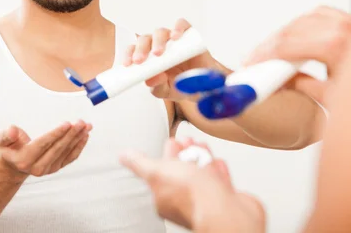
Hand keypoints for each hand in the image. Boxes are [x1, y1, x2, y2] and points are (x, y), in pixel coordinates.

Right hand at [0, 120, 91, 181]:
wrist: (13, 164)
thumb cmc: (8, 148)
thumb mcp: (2, 140)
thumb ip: (7, 135)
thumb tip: (13, 131)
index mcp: (24, 160)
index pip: (43, 144)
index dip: (56, 134)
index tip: (67, 124)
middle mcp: (37, 168)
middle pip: (57, 149)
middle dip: (71, 134)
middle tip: (81, 122)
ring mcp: (48, 169)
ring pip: (66, 153)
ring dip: (78, 138)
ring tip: (87, 126)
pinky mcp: (56, 168)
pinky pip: (70, 157)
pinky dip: (79, 146)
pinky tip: (85, 136)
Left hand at [119, 138, 264, 231]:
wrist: (227, 211)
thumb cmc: (193, 195)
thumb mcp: (156, 171)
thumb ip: (139, 163)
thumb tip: (123, 156)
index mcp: (163, 198)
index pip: (161, 172)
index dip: (167, 155)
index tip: (173, 141)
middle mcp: (183, 202)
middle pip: (182, 173)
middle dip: (185, 153)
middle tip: (189, 141)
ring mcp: (204, 201)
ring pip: (201, 176)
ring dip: (201, 158)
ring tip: (203, 146)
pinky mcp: (224, 201)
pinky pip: (219, 183)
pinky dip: (217, 171)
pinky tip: (217, 162)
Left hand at [124, 18, 222, 100]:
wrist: (206, 86)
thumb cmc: (182, 85)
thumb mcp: (167, 91)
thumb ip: (157, 88)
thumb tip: (150, 80)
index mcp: (149, 57)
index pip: (134, 50)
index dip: (129, 54)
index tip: (128, 64)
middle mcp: (159, 45)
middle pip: (145, 40)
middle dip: (140, 49)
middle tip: (140, 60)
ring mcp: (173, 40)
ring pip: (160, 32)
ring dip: (157, 41)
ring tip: (159, 53)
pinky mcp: (188, 35)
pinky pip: (182, 25)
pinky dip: (178, 28)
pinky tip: (175, 37)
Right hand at [243, 6, 350, 106]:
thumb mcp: (329, 97)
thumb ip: (302, 85)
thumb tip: (279, 79)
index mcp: (339, 47)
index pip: (288, 45)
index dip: (264, 55)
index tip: (250, 64)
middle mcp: (345, 29)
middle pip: (293, 30)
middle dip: (269, 45)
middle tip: (254, 60)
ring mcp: (349, 23)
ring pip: (305, 19)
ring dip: (285, 33)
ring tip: (271, 50)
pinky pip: (321, 14)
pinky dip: (304, 24)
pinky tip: (295, 36)